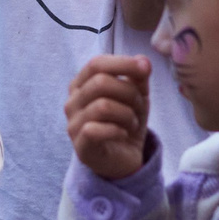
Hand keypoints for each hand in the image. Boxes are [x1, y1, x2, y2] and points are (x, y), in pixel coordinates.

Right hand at [65, 55, 151, 180]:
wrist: (124, 158)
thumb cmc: (125, 121)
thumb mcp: (137, 95)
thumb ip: (138, 76)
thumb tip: (144, 60)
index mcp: (82, 84)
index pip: (97, 64)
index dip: (122, 63)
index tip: (145, 68)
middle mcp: (72, 102)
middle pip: (100, 82)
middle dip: (129, 92)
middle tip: (140, 105)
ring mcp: (73, 124)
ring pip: (102, 106)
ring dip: (127, 113)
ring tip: (132, 122)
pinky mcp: (80, 146)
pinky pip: (95, 130)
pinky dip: (118, 130)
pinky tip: (124, 134)